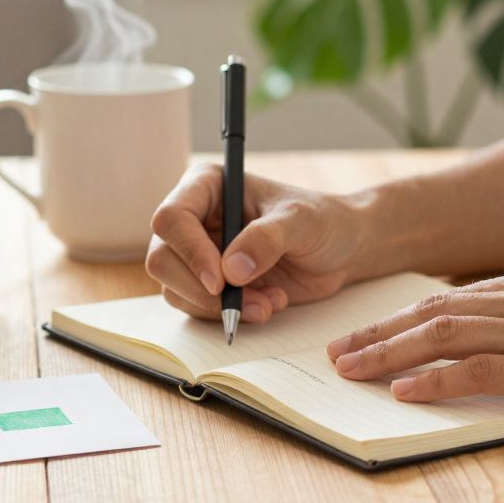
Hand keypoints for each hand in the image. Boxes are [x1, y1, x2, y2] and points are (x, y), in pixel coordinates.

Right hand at [146, 164, 364, 323]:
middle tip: (242, 303)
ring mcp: (198, 254)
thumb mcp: (301, 222)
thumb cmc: (322, 221)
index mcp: (206, 186)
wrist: (341, 250)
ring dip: (220, 307)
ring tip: (269, 302)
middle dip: (201, 290)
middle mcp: (194, 220)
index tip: (221, 280)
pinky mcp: (209, 285)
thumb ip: (267, 239)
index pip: (171, 218)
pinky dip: (230, 316)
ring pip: (175, 290)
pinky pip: (197, 309)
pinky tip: (267, 304)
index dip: (189, 251)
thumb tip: (231, 271)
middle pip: (162, 259)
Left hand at [325, 264, 503, 424]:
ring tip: (352, 370)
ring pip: (442, 337)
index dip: (403, 317)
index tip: (369, 332)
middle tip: (339, 350)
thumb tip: (500, 338)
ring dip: (389, 355)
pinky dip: (433, 381)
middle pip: (433, 313)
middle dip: (379, 333)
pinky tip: (404, 391)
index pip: (452, 298)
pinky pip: (476, 370)